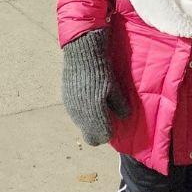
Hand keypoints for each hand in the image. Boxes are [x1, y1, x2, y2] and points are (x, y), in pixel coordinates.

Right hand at [61, 28, 130, 145]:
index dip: (109, 133)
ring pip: (82, 125)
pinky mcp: (66, 100)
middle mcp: (81, 115)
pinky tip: (88, 100)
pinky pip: (76, 115)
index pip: (101, 137)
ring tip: (98, 108)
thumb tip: (125, 117)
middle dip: (99, 132)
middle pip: (90, 137)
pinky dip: (84, 113)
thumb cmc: (102, 71)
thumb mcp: (114, 88)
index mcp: (95, 114)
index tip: (114, 124)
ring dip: (90, 122)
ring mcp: (71, 108)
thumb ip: (120, 105)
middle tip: (107, 119)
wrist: (82, 54)